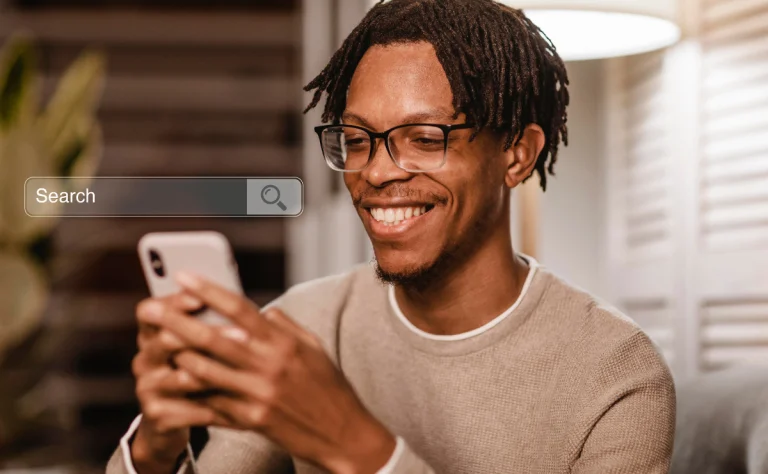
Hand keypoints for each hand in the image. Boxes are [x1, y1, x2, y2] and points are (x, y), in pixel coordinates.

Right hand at [131, 293, 231, 472]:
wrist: (167, 418)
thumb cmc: (189, 371)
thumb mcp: (193, 346)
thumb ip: (206, 324)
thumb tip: (242, 301)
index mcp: (151, 336)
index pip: (148, 311)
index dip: (171, 303)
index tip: (199, 298)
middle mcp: (145, 360)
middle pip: (166, 340)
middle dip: (205, 334)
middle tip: (242, 335)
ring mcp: (148, 388)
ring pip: (180, 377)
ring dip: (212, 373)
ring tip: (237, 371)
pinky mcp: (156, 414)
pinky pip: (187, 409)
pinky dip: (213, 406)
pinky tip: (235, 402)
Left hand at [156, 272, 395, 473]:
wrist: (343, 434)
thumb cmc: (329, 388)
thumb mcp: (314, 348)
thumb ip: (285, 326)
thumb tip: (262, 310)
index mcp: (284, 342)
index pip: (240, 308)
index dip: (208, 290)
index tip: (183, 278)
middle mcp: (269, 365)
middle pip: (213, 337)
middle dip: (176, 321)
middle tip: (149, 309)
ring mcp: (258, 394)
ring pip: (204, 371)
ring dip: (177, 356)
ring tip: (157, 344)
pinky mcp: (251, 420)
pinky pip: (211, 405)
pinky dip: (188, 395)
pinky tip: (170, 387)